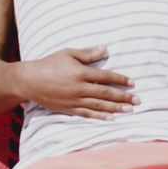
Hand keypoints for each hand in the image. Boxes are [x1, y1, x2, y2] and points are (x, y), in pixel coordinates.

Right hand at [19, 46, 138, 119]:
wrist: (29, 81)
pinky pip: (88, 114)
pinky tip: (112, 118)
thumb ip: (88, 53)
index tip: (132, 82)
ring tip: (130, 110)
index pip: (105, 77)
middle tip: (138, 100)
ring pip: (99, 105)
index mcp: (80, 72)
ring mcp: (74, 100)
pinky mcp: (69, 109)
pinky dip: (100, 116)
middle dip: (123, 97)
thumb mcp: (68, 53)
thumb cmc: (49, 64)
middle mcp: (79, 88)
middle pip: (106, 93)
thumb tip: (105, 49)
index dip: (120, 79)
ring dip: (116, 108)